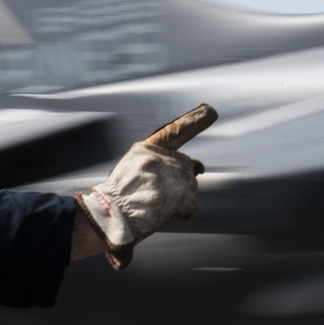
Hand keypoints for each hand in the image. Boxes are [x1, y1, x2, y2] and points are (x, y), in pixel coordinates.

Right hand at [76, 104, 216, 268]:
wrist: (113, 214)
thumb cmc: (120, 196)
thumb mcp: (133, 168)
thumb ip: (162, 162)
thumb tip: (200, 167)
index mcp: (146, 149)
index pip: (175, 130)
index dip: (194, 120)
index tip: (210, 110)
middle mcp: (162, 157)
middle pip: (185, 167)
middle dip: (178, 182)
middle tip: (158, 195)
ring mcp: (173, 174)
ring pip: (189, 187)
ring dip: (177, 199)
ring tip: (154, 206)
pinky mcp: (182, 192)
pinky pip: (191, 205)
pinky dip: (182, 213)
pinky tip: (164, 214)